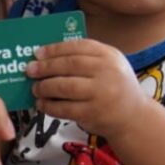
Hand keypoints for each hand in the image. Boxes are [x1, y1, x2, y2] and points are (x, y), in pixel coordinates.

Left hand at [26, 40, 143, 137]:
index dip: (55, 49)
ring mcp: (100, 93)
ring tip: (35, 88)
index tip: (38, 53)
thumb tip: (47, 57)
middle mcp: (107, 72)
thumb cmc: (116, 88)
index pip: (78, 46)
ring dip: (45, 87)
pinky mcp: (93, 113)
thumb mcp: (110, 66)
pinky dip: (49, 106)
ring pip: (64, 87)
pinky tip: (42, 104)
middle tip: (30, 70)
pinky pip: (65, 108)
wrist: (134, 118)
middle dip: (46, 67)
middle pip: (69, 65)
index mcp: (109, 55)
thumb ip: (86, 59)